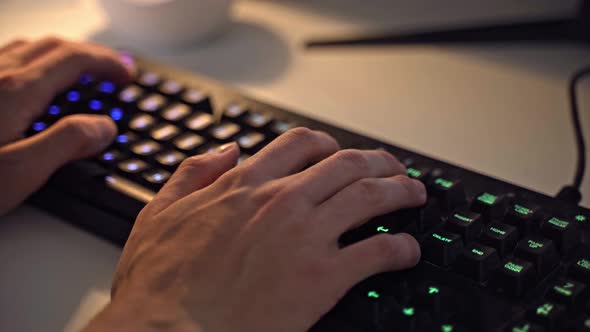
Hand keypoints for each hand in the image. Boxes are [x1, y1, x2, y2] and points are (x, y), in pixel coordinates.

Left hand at [0, 37, 133, 214]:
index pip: (74, 60)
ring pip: (29, 49)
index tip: (127, 76)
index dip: (107, 63)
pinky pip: (7, 59)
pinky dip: (36, 61)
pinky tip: (34, 80)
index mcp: (15, 91)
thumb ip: (66, 144)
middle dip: (91, 54)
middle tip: (115, 70)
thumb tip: (103, 127)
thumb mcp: (18, 173)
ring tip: (83, 71)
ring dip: (64, 54)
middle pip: (54, 47)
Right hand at [85, 129, 426, 331]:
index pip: (300, 144)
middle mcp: (281, 201)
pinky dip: (399, 248)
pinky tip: (407, 250)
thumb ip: (193, 172)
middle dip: (376, 161)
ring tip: (415, 195)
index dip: (328, 145)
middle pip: (346, 164)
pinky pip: (376, 252)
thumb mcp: (159, 212)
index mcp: (244, 185)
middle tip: (392, 169)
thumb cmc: (161, 284)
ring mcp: (305, 235)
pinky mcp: (323, 277)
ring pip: (369, 197)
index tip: (338, 153)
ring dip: (399, 192)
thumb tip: (226, 150)